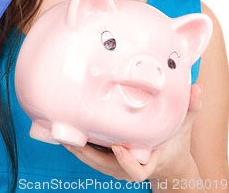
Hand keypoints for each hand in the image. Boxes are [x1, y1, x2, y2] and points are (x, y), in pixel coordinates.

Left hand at [63, 84, 201, 182]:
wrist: (171, 162)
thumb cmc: (175, 144)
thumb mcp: (184, 125)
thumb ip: (190, 107)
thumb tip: (196, 89)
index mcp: (148, 160)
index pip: (136, 169)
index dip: (126, 162)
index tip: (118, 147)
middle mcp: (130, 165)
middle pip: (106, 166)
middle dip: (88, 153)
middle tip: (73, 136)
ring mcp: (118, 165)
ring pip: (94, 161)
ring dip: (78, 149)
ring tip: (63, 131)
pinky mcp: (109, 160)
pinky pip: (92, 155)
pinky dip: (80, 145)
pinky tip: (68, 129)